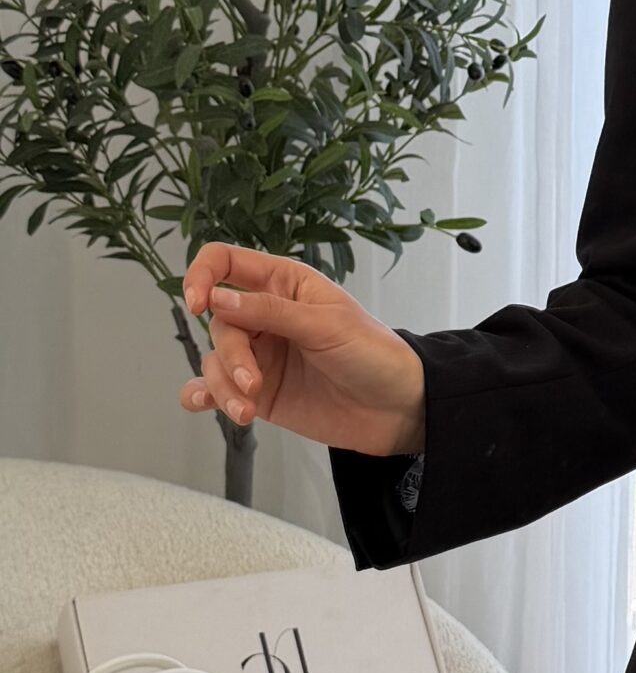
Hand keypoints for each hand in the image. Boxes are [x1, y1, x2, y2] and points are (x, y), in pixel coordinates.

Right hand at [177, 244, 426, 455]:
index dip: (203, 275)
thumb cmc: (375, 355)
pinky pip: (219, 389)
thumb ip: (271, 312)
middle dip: (231, 355)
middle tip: (253, 383)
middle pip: (219, 322)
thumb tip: (218, 298)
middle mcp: (266, 316)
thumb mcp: (325, 325)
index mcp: (283, 284)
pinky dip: (205, 395)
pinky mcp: (261, 393)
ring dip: (222, 384)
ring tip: (246, 409)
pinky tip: (200, 403)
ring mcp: (262, 356)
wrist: (400, 410)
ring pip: (215, 359)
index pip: (225, 262)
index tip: (198, 302)